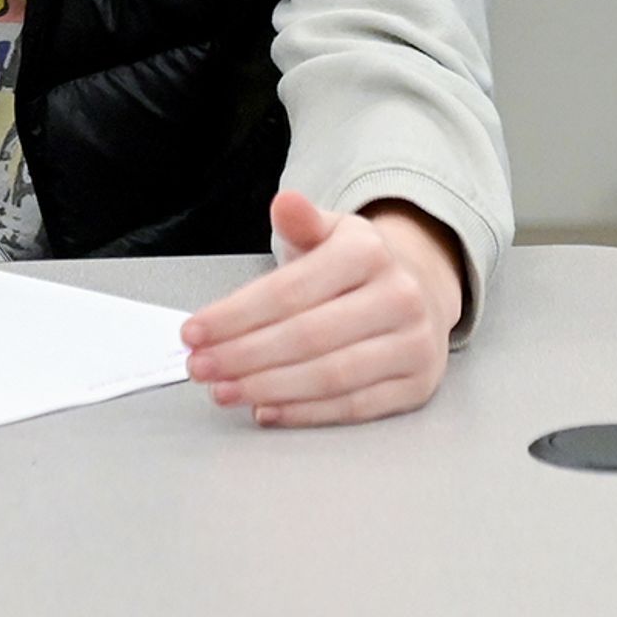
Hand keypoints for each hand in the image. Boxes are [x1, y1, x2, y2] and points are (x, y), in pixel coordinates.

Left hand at [178, 191, 461, 428]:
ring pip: (329, 377)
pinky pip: (354, 407)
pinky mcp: (417, 385)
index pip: (289, 291)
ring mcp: (413, 344)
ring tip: (223, 390)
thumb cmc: (358, 269)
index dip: (235, 316)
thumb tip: (286, 203)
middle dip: (242, 356)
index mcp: (369, 252)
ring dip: (267, 389)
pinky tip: (266, 410)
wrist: (422, 293)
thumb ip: (301, 223)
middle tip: (200, 367)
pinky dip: (304, 413)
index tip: (193, 332)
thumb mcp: (330, 233)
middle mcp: (399, 297)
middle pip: (306, 337)